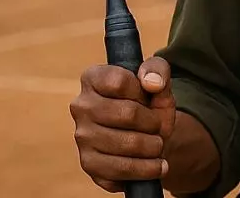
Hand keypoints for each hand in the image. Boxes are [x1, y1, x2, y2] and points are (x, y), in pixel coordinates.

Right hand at [70, 57, 175, 191]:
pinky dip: (147, 169)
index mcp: (93, 78)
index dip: (143, 92)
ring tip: (157, 144)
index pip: (120, 82)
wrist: (148, 137)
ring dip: (154, 146)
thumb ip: (158, 70)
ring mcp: (82, 136)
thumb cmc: (150, 104)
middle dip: (153, 122)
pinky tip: (155, 165)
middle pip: (128, 114)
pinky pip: (123, 169)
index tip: (148, 97)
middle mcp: (81, 106)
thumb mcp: (158, 81)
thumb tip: (152, 82)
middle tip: (157, 126)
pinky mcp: (89, 163)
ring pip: (129, 143)